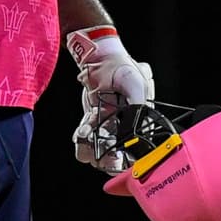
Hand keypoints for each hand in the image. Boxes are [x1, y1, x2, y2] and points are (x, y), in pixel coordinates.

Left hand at [66, 26, 154, 172]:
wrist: (101, 57)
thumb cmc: (121, 67)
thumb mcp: (135, 82)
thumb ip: (137, 104)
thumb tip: (136, 127)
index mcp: (140, 117)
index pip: (138, 144)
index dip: (131, 157)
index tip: (122, 162)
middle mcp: (125, 122)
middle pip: (119, 150)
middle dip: (110, 160)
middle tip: (102, 161)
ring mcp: (109, 121)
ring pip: (101, 145)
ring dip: (92, 150)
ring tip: (87, 146)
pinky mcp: (94, 117)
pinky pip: (87, 133)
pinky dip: (82, 137)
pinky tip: (80, 134)